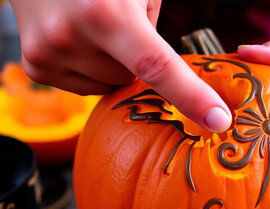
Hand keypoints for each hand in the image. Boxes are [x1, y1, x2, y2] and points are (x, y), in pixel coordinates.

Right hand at [10, 0, 231, 131]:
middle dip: (134, 58)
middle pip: (131, 79)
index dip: (192, 96)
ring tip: (94, 28)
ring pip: (109, 85)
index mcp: (106, 13)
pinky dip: (92, 68)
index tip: (219, 120)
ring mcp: (47, 55)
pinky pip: (86, 86)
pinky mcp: (36, 68)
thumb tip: (166, 73)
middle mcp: (71, 37)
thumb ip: (155, 28)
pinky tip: (78, 40)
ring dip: (112, 63)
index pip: (158, 66)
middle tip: (117, 25)